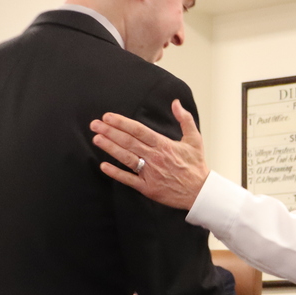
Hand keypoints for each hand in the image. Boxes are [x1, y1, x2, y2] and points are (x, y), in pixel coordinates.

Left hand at [90, 100, 208, 210]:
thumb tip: (176, 103)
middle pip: (128, 142)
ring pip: (126, 158)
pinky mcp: (147, 188)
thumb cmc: (196, 166)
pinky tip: (103, 166)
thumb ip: (185, 119)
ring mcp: (150, 173)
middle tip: (95, 124)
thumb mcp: (194, 139)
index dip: (122, 123)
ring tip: (97, 139)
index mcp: (164, 145)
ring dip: (110, 148)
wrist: (200, 192)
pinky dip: (116, 173)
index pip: (139, 130)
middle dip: (110, 132)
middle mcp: (155, 157)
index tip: (108, 117)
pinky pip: (129, 179)